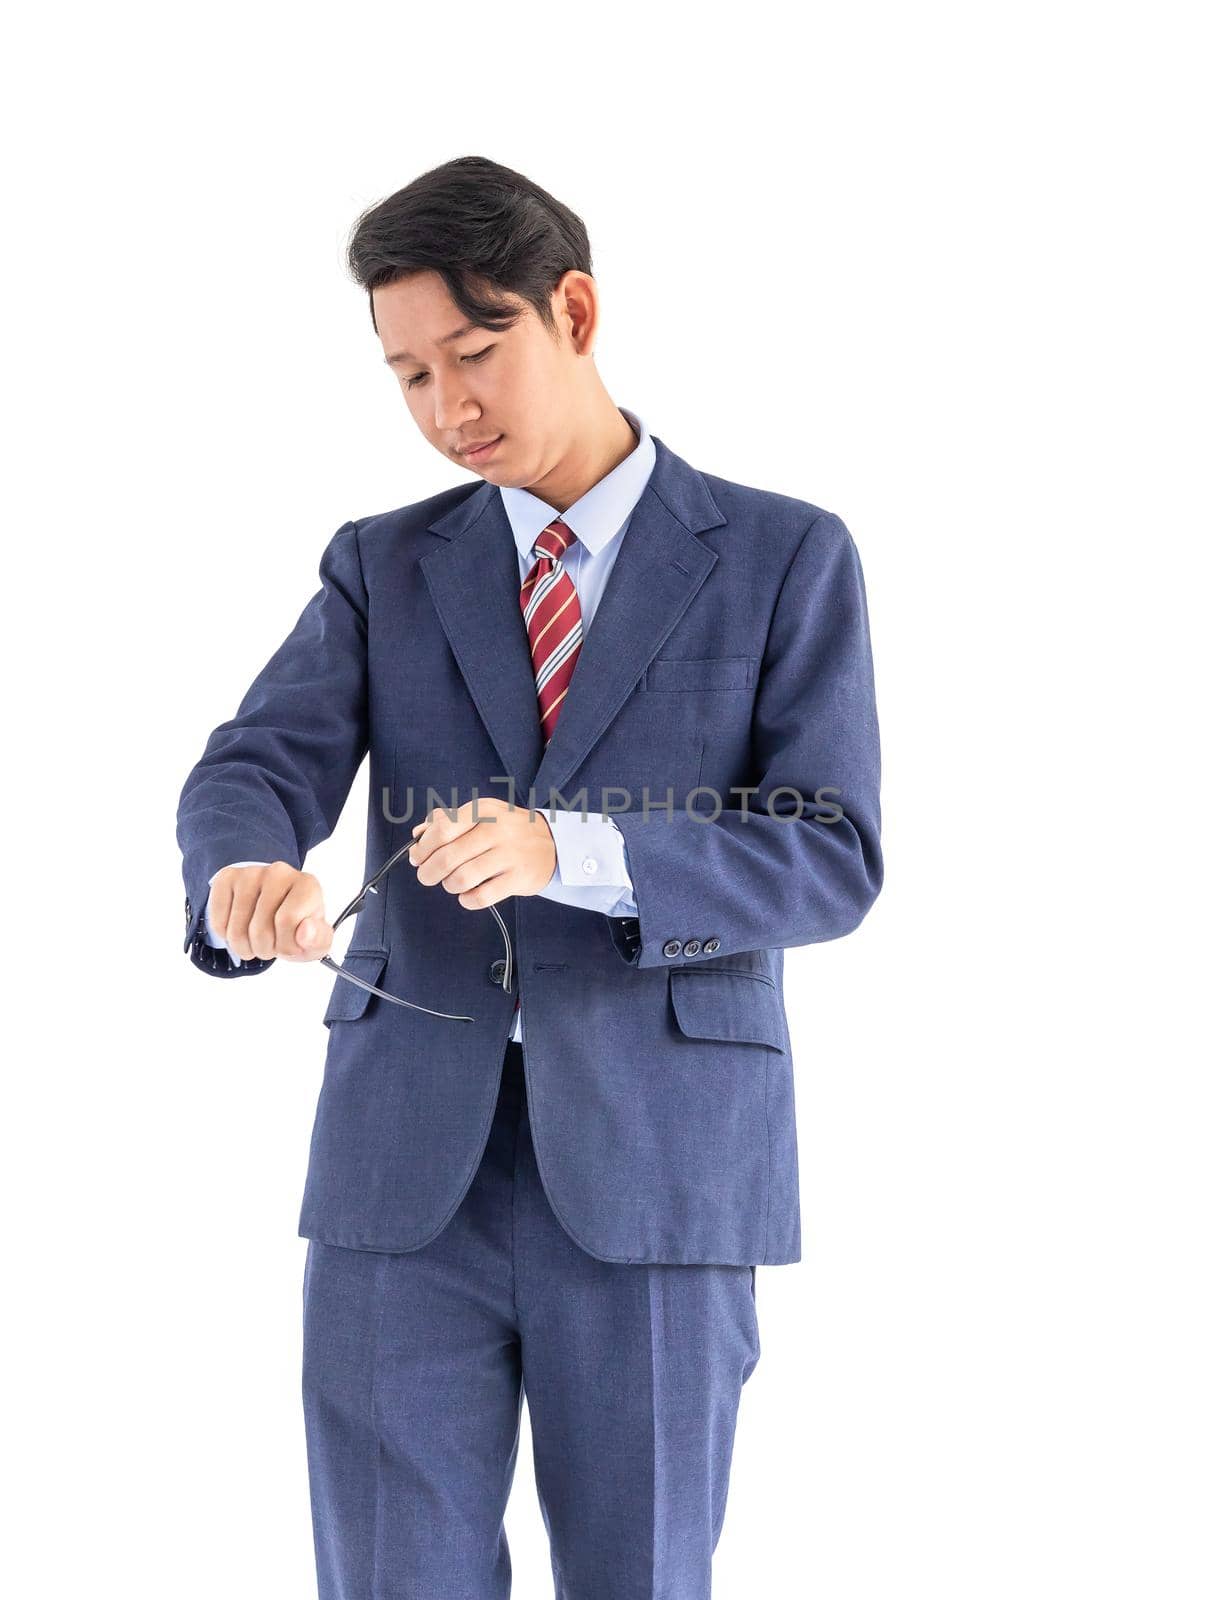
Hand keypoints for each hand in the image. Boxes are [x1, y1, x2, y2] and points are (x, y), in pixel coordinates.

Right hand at [208, 862, 332, 960]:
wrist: (274, 904)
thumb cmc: (298, 925)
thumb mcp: (316, 940)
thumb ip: (319, 940)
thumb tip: (304, 931)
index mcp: (307, 885)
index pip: (287, 921)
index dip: (286, 946)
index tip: (291, 946)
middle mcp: (279, 872)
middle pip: (260, 929)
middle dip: (264, 950)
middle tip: (271, 945)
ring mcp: (250, 873)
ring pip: (237, 930)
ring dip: (245, 947)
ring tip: (256, 940)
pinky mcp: (226, 878)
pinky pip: (218, 923)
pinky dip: (226, 936)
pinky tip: (240, 928)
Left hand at [408, 798, 555, 908]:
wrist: (552, 844)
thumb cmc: (507, 830)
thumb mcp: (481, 814)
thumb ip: (448, 820)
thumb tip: (418, 833)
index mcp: (483, 810)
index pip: (442, 829)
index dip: (423, 847)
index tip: (417, 857)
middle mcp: (497, 830)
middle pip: (447, 857)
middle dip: (428, 872)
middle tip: (427, 876)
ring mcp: (509, 855)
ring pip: (462, 879)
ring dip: (449, 885)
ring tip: (452, 883)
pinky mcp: (518, 879)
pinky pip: (481, 897)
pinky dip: (467, 900)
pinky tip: (467, 895)